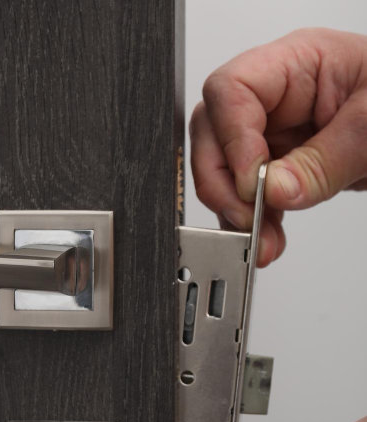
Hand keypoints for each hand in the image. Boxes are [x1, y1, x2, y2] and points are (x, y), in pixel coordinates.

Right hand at [190, 28, 366, 266]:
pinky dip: (251, 223)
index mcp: (295, 64)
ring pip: (221, 173)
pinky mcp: (271, 168)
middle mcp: (272, 99)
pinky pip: (243, 197)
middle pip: (212, 136)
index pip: (230, 90)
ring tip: (262, 241)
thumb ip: (324, 161)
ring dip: (236, 213)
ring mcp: (269, 134)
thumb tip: (271, 191)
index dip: (230, 139)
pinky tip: (266, 238)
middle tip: (249, 219)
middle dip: (224, 186)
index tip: (251, 183)